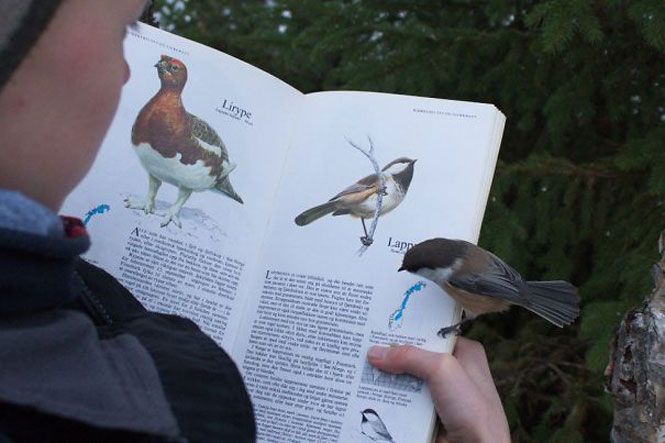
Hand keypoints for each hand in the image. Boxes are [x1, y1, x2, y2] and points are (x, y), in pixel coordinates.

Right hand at [367, 337, 509, 442]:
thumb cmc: (474, 411)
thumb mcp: (442, 370)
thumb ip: (410, 357)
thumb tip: (377, 353)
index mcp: (465, 353)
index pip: (431, 334)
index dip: (408, 330)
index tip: (382, 325)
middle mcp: (453, 371)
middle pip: (414, 356)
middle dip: (392, 354)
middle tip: (366, 345)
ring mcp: (440, 394)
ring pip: (406, 380)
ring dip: (387, 378)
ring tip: (361, 367)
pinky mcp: (428, 414)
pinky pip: (403, 401)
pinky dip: (389, 399)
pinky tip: (369, 391)